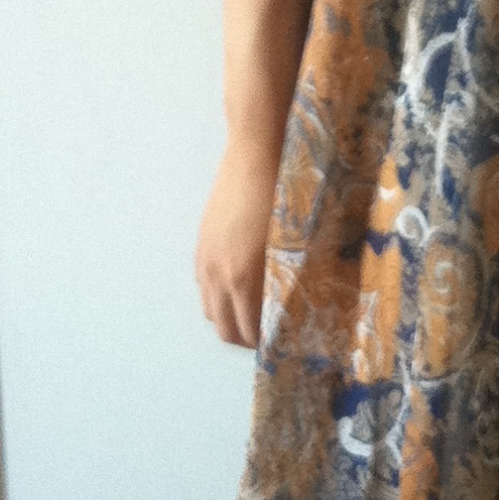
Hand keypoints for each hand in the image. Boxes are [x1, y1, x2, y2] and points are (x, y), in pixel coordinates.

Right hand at [195, 136, 280, 348]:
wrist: (256, 154)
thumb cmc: (287, 194)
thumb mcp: (296, 243)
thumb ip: (288, 280)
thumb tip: (295, 309)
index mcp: (245, 277)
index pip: (249, 332)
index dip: (266, 345)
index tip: (284, 345)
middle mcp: (219, 274)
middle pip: (225, 329)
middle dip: (246, 339)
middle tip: (269, 340)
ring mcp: (206, 259)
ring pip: (210, 310)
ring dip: (229, 320)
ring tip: (253, 318)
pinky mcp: (202, 245)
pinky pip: (204, 287)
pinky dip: (218, 298)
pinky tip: (238, 290)